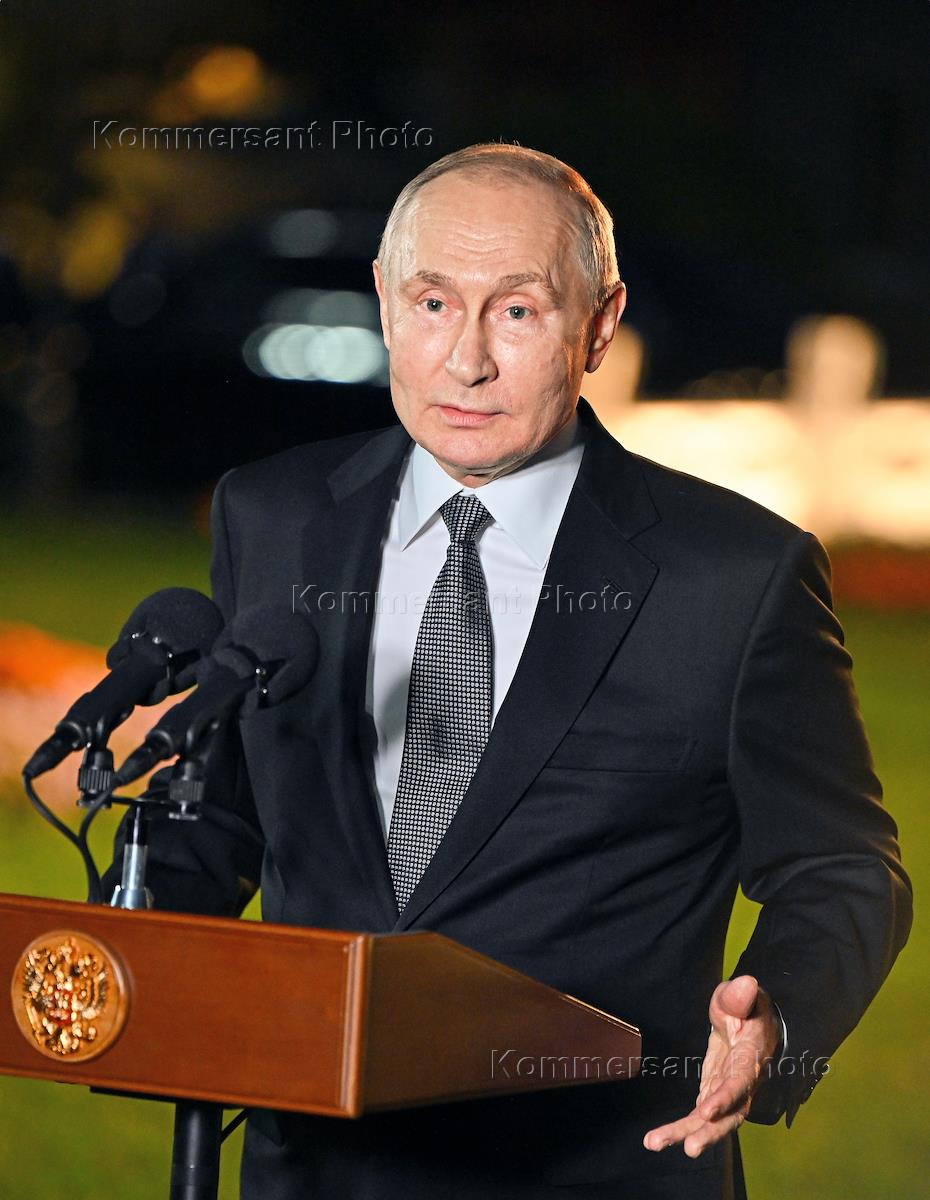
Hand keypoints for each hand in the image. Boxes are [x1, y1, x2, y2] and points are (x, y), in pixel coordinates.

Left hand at [643, 975, 781, 1157]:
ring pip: (711, 1122)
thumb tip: (747, 983)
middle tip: (688, 1148)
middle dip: (709, 1132)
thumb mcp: (744, 996)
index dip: (726, 1097)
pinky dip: (680, 1128)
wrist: (751, 1024)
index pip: (740, 1081)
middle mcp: (742, 1083)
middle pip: (730, 1115)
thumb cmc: (747, 1008)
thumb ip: (740, 994)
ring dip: (686, 1134)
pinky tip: (658, 1138)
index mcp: (750, 1057)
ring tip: (653, 1143)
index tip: (706, 1110)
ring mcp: (727, 1092)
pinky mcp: (713, 1095)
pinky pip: (699, 1117)